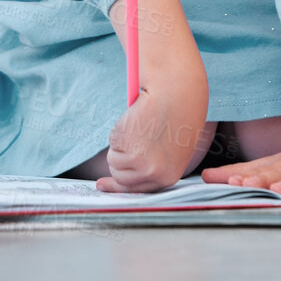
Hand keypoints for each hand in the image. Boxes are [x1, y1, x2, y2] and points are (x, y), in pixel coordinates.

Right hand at [94, 78, 210, 192]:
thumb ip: (151, 165)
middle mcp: (153, 174)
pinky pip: (112, 142)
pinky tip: (137, 120)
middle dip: (120, 160)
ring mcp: (138, 161)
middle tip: (135, 139)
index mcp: (168, 176)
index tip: (103, 183)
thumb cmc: (178, 114)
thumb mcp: (170, 149)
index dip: (120, 184)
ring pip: (113, 160)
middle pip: (120, 178)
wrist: (177, 90)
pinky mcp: (126, 144)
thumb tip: (115, 182)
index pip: (137, 189)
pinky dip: (118, 131)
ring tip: (141, 128)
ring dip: (120, 144)